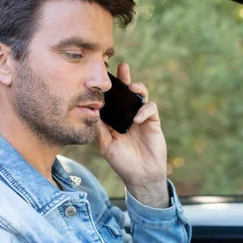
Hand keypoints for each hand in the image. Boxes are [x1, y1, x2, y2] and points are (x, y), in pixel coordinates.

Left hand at [96, 63, 168, 207]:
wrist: (141, 176)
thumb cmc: (122, 162)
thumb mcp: (105, 145)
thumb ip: (99, 128)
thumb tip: (89, 110)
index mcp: (115, 119)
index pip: (111, 99)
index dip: (107, 89)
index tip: (101, 76)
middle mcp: (128, 115)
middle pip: (126, 92)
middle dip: (124, 78)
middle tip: (121, 67)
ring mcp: (141, 118)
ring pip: (141, 96)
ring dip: (137, 89)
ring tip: (131, 88)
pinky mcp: (153, 122)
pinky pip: (151, 108)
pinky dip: (144, 110)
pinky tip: (136, 119)